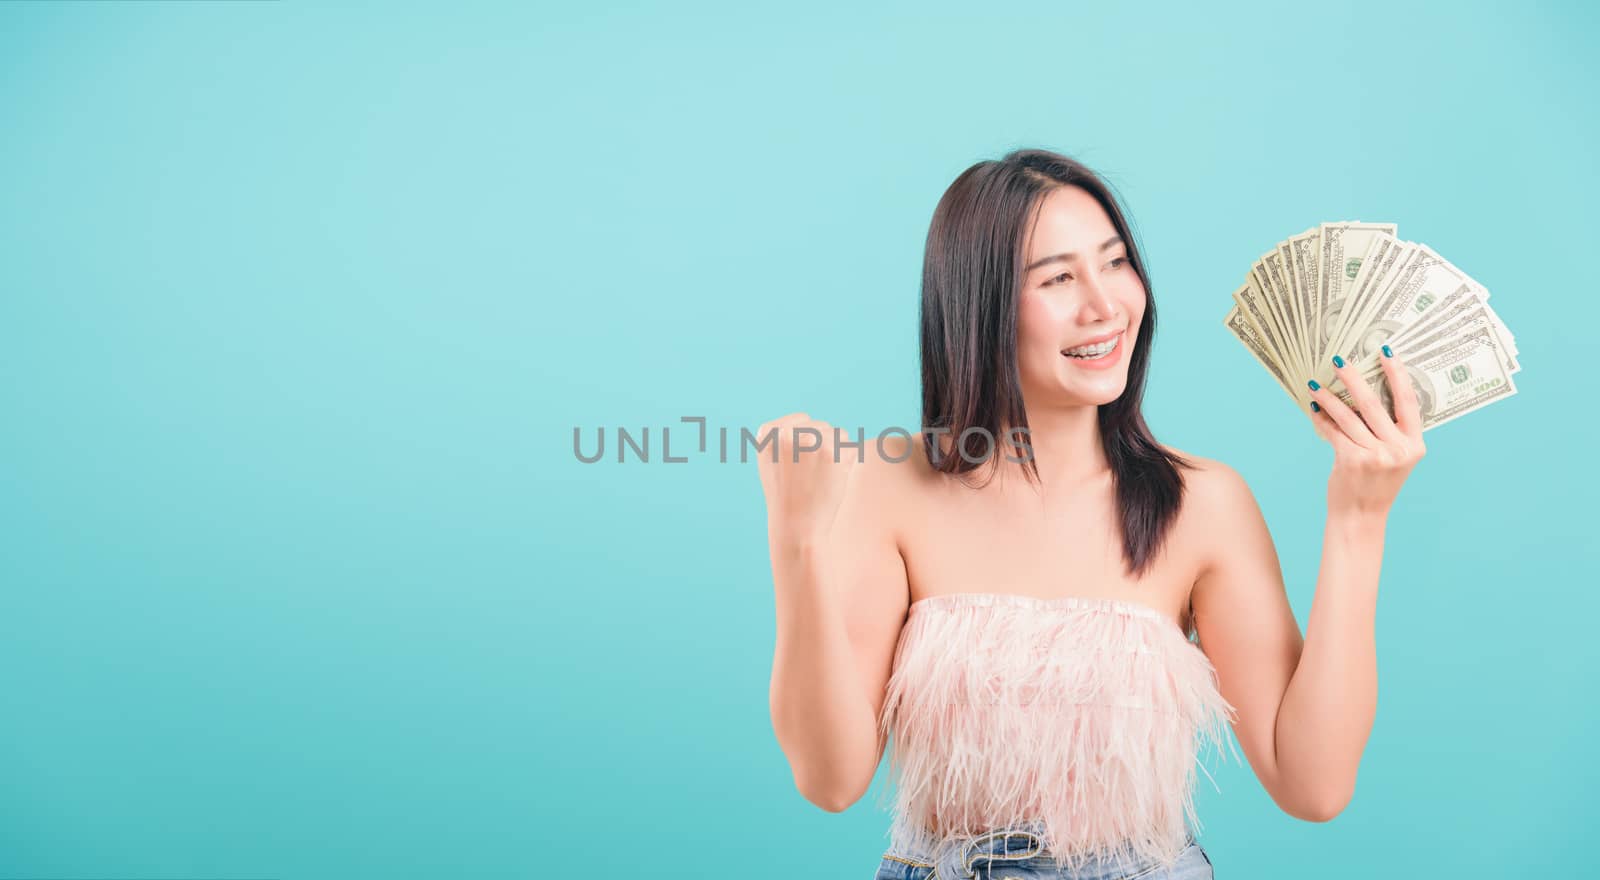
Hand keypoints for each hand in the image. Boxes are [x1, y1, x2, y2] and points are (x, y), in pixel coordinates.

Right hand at [754, 412, 859, 543]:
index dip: (808, 440)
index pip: (801, 419)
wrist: (797, 526)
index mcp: (768, 435)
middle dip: (822, 447)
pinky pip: (849, 446)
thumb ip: (781, 439)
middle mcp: (785, 433)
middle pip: (820, 425)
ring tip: (820, 477)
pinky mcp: (829, 450)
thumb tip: (804, 420)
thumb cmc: (787, 497)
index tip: (801, 464)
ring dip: (836, 453)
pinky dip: (847, 461)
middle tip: (810, 475)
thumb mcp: (771, 464)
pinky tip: (832, 479)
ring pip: (836, 434)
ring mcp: (808, 440)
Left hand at [1306, 349, 1426, 517]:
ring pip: (1348, 416)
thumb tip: (1361, 394)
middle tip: (1339, 361)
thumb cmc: (1375, 483)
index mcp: (1414, 444)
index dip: (1397, 374)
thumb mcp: (1393, 457)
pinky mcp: (1353, 460)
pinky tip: (1313, 409)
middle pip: (1373, 403)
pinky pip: (1333, 432)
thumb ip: (1387, 431)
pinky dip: (1321, 419)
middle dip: (1353, 379)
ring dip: (1328, 398)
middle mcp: (1398, 449)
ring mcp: (1376, 455)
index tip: (1386, 352)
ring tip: (1313, 384)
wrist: (1361, 516)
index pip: (1408, 401)